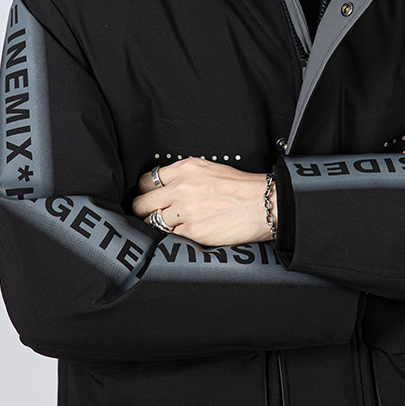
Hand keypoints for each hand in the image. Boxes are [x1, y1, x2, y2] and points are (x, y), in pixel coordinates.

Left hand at [132, 157, 276, 246]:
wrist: (262, 204)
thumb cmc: (241, 188)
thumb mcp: (209, 169)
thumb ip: (184, 176)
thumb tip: (165, 186)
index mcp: (186, 169)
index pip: (146, 180)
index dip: (143, 191)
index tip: (145, 197)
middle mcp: (182, 188)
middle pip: (141, 202)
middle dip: (141, 210)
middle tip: (146, 215)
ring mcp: (185, 211)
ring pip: (152, 221)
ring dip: (156, 225)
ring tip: (166, 226)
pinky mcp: (192, 231)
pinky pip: (170, 236)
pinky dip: (174, 236)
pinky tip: (183, 232)